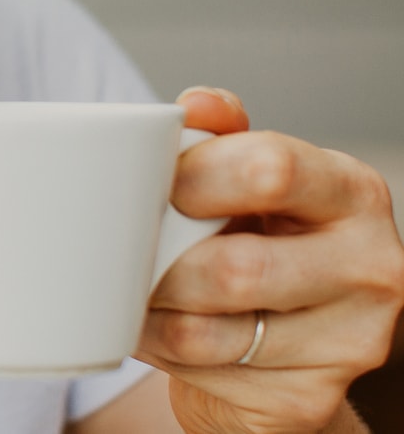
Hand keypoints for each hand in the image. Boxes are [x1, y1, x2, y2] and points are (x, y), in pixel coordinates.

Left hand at [136, 87, 403, 432]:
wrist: (282, 340)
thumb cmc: (256, 236)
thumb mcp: (245, 177)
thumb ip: (221, 134)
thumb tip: (199, 105)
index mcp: (351, 191)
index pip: (272, 169)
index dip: (196, 176)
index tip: (161, 185)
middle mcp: (371, 266)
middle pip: (235, 268)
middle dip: (162, 261)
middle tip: (132, 249)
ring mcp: (349, 342)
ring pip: (206, 330)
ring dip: (147, 310)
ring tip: (132, 288)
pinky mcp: (307, 398)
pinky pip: (201, 373)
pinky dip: (156, 347)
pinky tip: (154, 327)